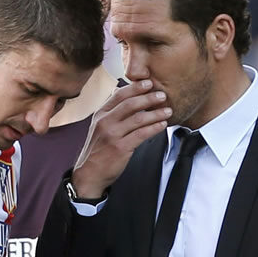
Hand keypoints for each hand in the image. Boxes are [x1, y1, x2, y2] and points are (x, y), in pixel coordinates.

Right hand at [71, 79, 171, 197]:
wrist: (89, 173)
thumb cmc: (98, 150)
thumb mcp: (98, 127)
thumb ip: (110, 111)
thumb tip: (120, 92)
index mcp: (100, 115)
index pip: (119, 95)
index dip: (135, 87)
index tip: (149, 83)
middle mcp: (105, 122)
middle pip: (130, 104)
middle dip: (148, 98)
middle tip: (162, 95)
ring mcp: (112, 135)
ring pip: (138, 118)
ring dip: (156, 113)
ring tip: (168, 110)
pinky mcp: (121, 148)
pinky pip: (141, 134)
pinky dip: (154, 127)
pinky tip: (162, 124)